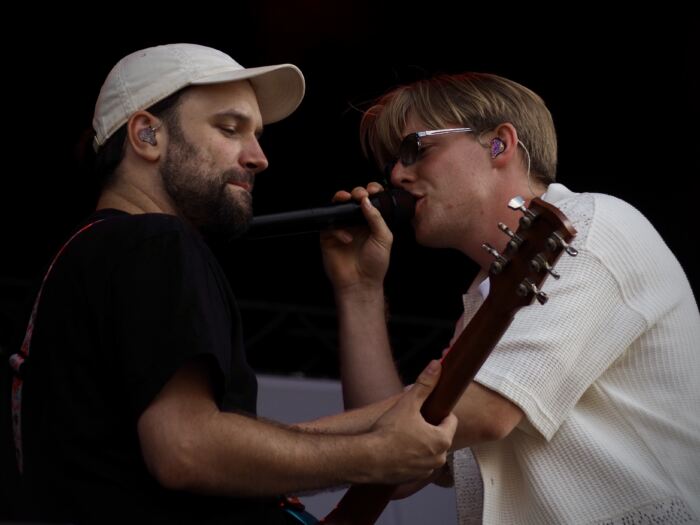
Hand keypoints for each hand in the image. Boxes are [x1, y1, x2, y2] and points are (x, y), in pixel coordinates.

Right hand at [320, 183, 392, 293]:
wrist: (361, 283)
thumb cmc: (375, 264)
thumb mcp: (384, 238)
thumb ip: (377, 218)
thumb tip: (367, 200)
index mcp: (371, 222)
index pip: (370, 201)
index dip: (370, 192)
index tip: (373, 190)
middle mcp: (356, 223)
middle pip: (353, 200)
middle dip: (356, 192)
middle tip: (359, 195)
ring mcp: (342, 229)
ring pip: (338, 207)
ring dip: (342, 199)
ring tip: (348, 200)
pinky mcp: (328, 237)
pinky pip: (329, 225)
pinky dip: (337, 228)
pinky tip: (346, 238)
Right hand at [366, 360, 456, 484]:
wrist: (368, 458)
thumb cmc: (389, 431)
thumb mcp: (408, 403)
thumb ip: (425, 384)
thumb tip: (437, 365)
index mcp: (442, 439)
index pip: (450, 420)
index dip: (438, 412)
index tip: (425, 410)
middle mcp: (439, 458)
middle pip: (440, 436)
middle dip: (429, 428)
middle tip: (412, 421)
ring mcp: (426, 471)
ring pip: (429, 451)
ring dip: (421, 443)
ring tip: (403, 435)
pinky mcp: (413, 478)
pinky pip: (418, 464)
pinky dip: (411, 457)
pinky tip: (397, 449)